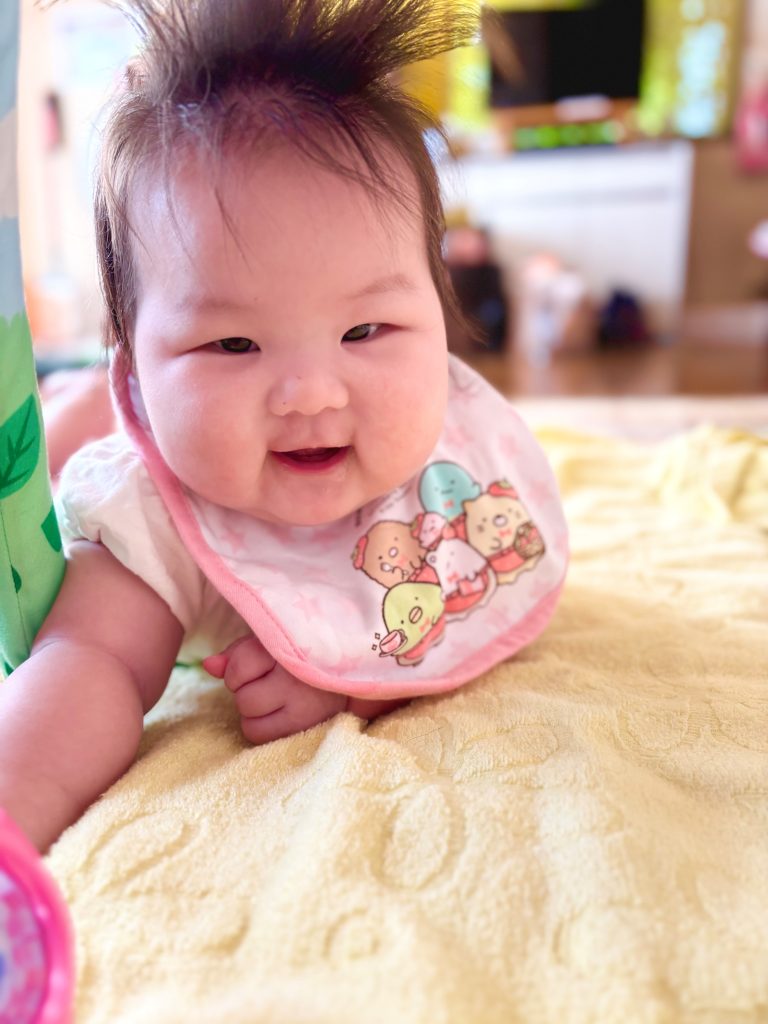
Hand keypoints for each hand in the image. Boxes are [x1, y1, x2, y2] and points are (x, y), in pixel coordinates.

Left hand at [203, 636, 347, 743]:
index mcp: (289, 643)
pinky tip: (278, 713)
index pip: (239, 665)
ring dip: (254, 711)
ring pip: (249, 720)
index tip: (257, 665)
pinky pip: (260, 735)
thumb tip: (208, 666)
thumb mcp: (272, 641)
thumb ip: (239, 652)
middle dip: (247, 690)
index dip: (238, 669)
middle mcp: (297, 675)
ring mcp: (305, 704)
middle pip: (242, 697)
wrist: (355, 668)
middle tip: (268, 682)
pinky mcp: (309, 725)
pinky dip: (261, 727)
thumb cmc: (304, 651)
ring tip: (274, 698)